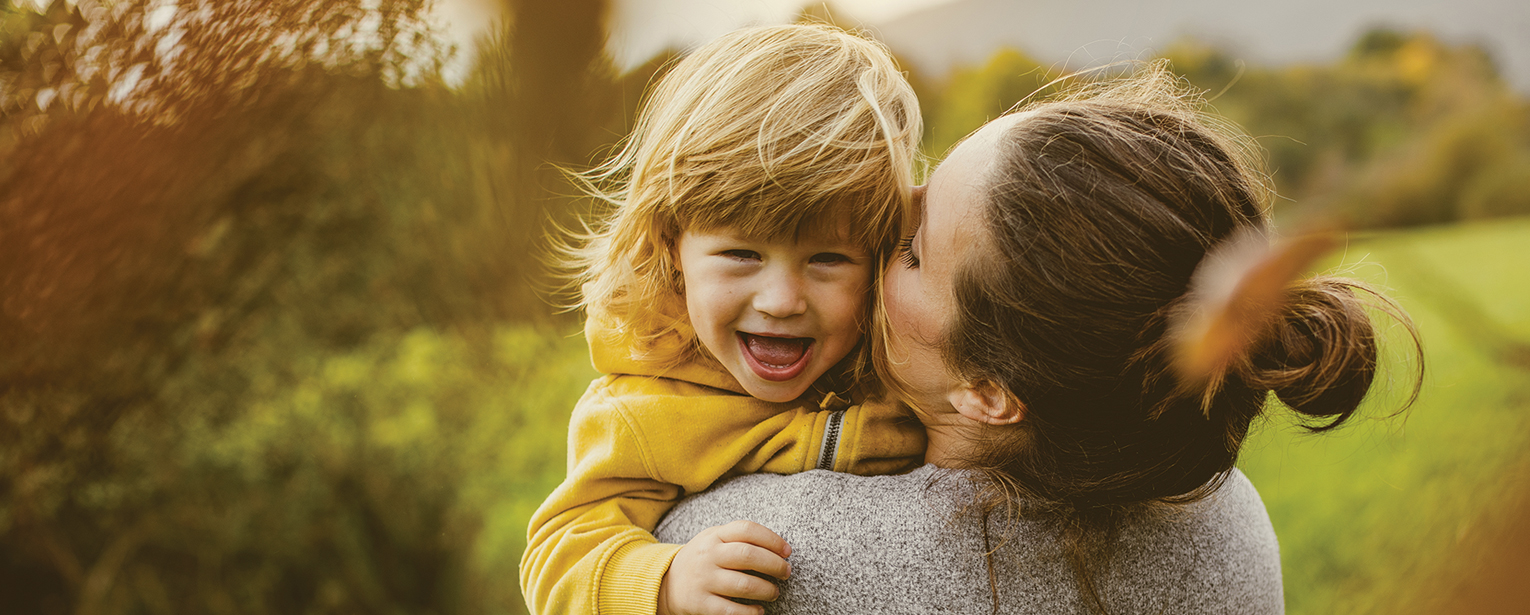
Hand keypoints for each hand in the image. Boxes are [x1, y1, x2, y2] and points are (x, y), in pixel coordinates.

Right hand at [657, 520, 791, 614]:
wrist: (666, 582)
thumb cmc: (703, 559)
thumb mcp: (714, 539)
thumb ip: (740, 538)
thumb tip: (779, 548)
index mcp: (714, 536)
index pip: (747, 530)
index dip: (772, 539)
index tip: (787, 551)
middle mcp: (708, 556)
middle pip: (748, 555)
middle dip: (775, 565)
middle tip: (786, 573)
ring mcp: (704, 580)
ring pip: (744, 585)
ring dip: (767, 590)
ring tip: (774, 592)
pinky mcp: (700, 603)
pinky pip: (731, 610)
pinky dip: (750, 612)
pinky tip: (759, 610)